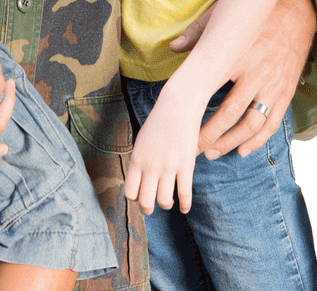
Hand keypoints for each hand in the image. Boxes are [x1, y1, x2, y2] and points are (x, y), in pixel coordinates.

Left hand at [124, 83, 200, 214]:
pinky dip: (185, 206)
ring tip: (168, 202)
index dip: (135, 199)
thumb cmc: (159, 122)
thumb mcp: (141, 141)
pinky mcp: (186, 165)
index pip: (130, 193)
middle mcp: (150, 167)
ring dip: (166, 205)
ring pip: (164, 201)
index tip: (141, 196)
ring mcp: (168, 167)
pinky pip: (184, 194)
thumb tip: (139, 181)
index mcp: (137, 160)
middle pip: (145, 203)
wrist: (177, 106)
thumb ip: (139, 161)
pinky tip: (184, 208)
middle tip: (152, 207)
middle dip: (148, 209)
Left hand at [174, 0, 316, 158]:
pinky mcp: (286, 92)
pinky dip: (257, 141)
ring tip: (213, 152)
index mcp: (238, 56)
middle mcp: (258, 74)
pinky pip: (272, 123)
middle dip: (210, 136)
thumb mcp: (225, 17)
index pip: (212, 92)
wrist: (298, 12)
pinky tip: (242, 150)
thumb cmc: (256, 16)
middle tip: (193, 149)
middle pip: (230, 115)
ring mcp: (274, 86)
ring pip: (252, 124)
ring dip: (231, 142)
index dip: (195, 113)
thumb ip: (197, 32)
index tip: (180, 127)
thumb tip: (172, 47)